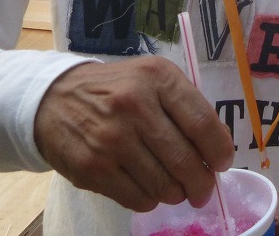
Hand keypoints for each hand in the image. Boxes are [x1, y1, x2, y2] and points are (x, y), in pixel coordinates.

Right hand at [32, 57, 234, 212]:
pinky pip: (138, 199)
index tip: (223, 162)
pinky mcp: (93, 168)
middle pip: (185, 160)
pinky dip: (151, 200)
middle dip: (202, 183)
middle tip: (204, 189)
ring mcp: (111, 139)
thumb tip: (218, 148)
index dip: (219, 149)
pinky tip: (149, 188)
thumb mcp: (153, 78)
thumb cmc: (117, 89)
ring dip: (176, 193)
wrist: (55, 98)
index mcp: (157, 78)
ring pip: (164, 185)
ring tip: (175, 188)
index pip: (202, 122)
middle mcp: (134, 106)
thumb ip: (186, 105)